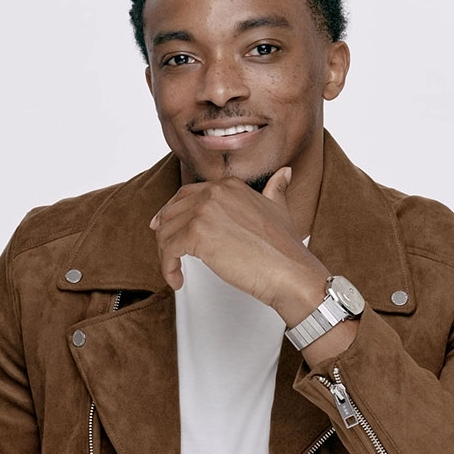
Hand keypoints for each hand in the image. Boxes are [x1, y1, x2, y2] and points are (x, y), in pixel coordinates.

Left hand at [148, 167, 328, 323]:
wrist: (290, 271)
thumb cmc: (284, 249)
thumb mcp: (279, 209)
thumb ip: (275, 189)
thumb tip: (283, 173)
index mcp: (229, 186)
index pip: (186, 194)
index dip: (171, 212)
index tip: (163, 225)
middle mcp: (214, 193)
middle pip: (171, 213)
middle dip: (165, 235)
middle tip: (165, 252)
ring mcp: (204, 212)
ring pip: (165, 233)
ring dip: (166, 256)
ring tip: (175, 271)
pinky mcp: (197, 235)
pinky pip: (168, 251)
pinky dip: (168, 269)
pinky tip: (176, 280)